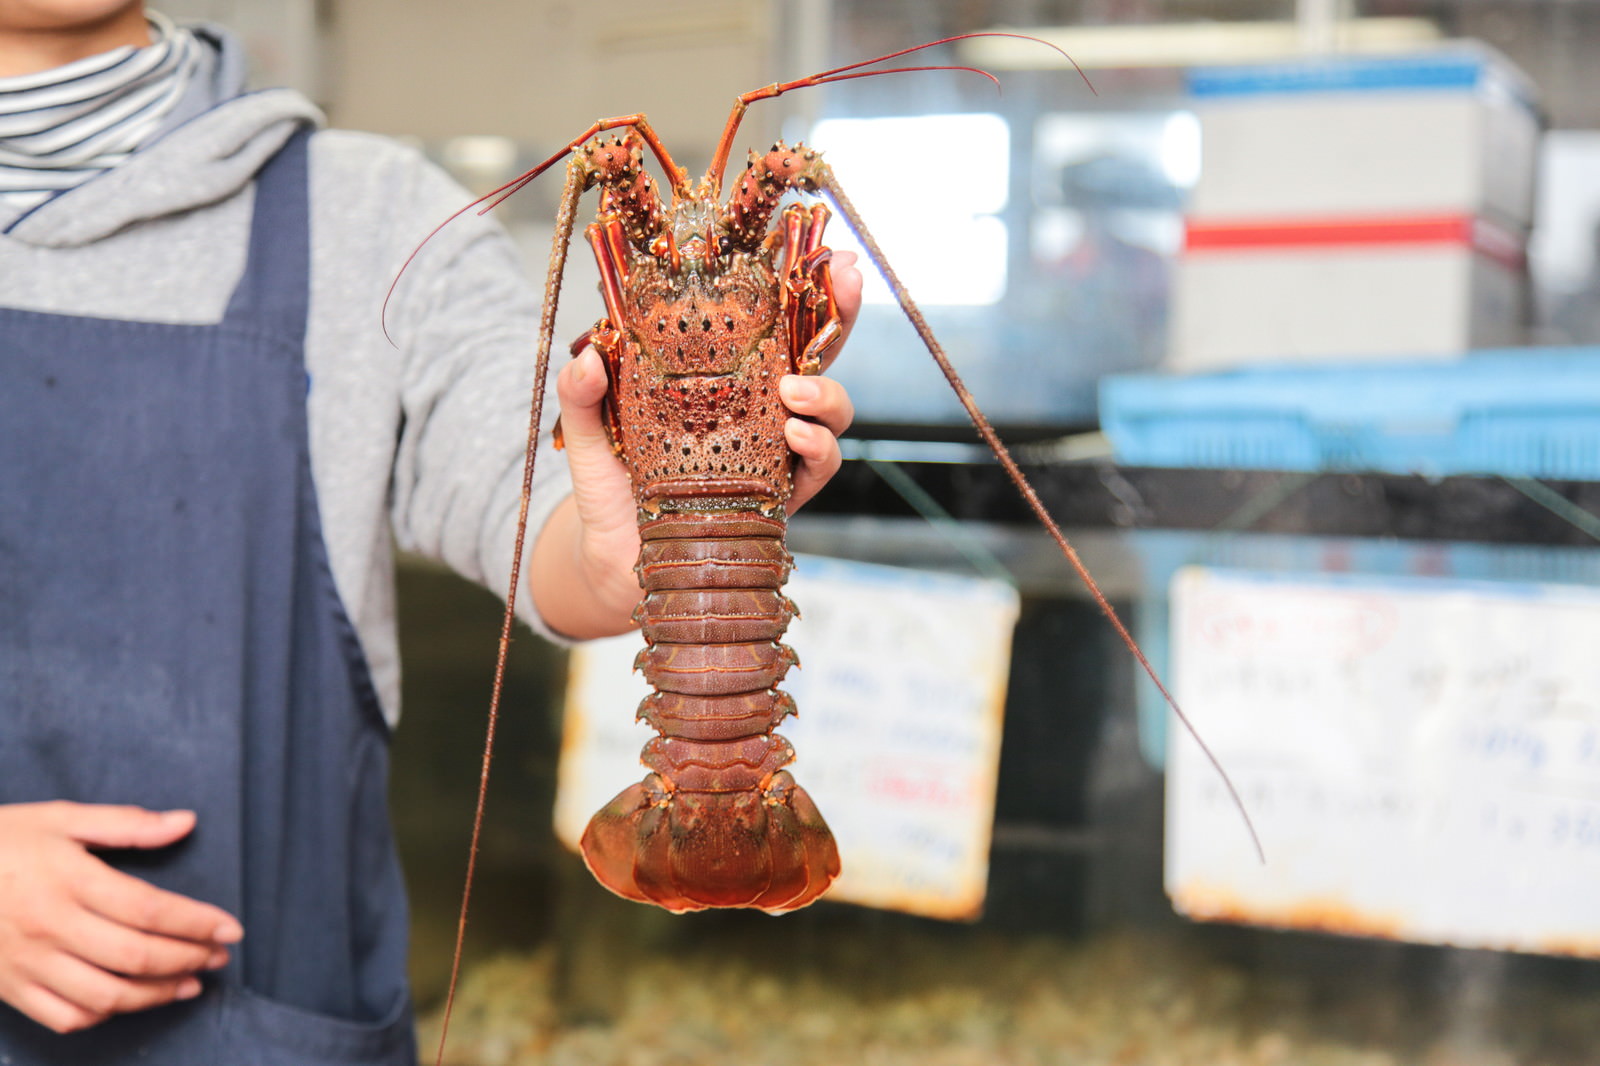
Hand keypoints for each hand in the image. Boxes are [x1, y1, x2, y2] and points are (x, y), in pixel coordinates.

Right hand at [0, 803, 242, 1033]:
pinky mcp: (9, 988)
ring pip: (106, 994)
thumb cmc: (1, 841)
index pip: (150, 909)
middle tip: (218, 957)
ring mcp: (28, 963)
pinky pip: (64, 1016)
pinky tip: (128, 1000)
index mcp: (70, 880)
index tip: (230, 929)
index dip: (197, 923)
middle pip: (135, 955)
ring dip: (156, 994)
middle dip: (188, 959)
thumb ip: (126, 824)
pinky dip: (103, 1014)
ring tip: (189, 984)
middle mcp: (51, 926)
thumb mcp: (61, 818)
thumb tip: (186, 822)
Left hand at [528, 251, 861, 639]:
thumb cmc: (610, 487)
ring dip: (826, 391)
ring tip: (795, 392)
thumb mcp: (591, 430)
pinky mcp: (781, 497)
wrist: (613, 562)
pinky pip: (820, 466)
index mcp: (724, 378)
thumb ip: (584, 392)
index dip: (802, 285)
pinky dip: (818, 448)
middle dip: (842, 313)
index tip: (826, 249)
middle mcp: (761, 408)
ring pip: (832, 410)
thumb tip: (591, 355)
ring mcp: (777, 452)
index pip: (770, 323)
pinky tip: (797, 437)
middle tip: (846, 281)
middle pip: (819, 353)